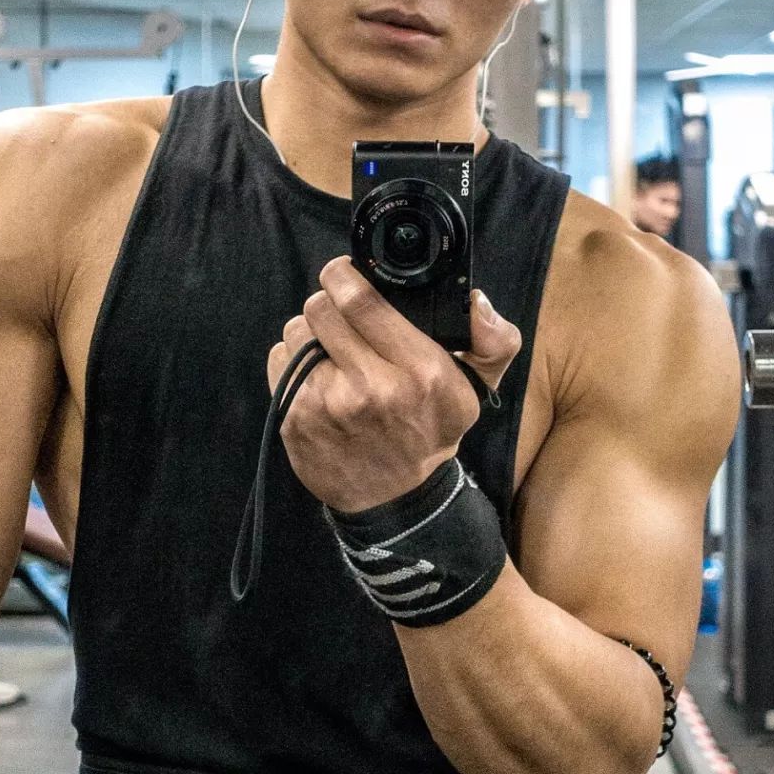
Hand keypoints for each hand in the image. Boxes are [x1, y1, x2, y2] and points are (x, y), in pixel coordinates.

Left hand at [268, 256, 521, 512]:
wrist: (395, 500)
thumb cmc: (431, 433)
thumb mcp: (475, 390)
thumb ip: (493, 340)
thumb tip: (477, 302)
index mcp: (420, 372)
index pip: (362, 301)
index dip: (344, 276)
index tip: (343, 273)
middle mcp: (371, 388)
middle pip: (321, 309)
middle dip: (328, 303)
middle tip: (340, 315)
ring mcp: (326, 405)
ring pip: (296, 331)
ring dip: (309, 332)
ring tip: (331, 351)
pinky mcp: (295, 419)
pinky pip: (280, 360)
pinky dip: (293, 360)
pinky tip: (316, 376)